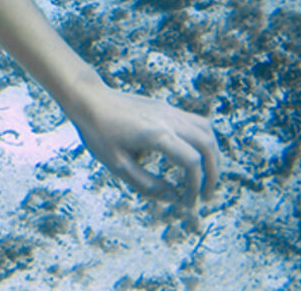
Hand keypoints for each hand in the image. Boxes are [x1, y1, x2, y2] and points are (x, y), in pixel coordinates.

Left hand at [69, 85, 218, 209]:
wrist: (87, 98)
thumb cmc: (97, 131)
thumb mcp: (117, 164)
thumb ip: (147, 184)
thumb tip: (173, 199)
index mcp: (156, 134)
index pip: (192, 162)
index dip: (195, 185)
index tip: (187, 202)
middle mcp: (168, 119)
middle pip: (207, 146)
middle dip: (213, 173)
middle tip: (206, 195)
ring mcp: (169, 110)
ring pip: (207, 131)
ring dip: (212, 155)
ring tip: (206, 176)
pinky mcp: (166, 107)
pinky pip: (196, 122)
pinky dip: (204, 140)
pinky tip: (195, 155)